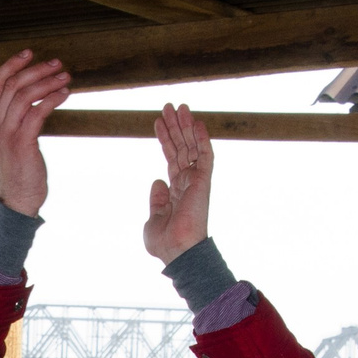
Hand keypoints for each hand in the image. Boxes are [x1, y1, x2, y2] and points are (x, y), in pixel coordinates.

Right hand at [0, 51, 69, 217]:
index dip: (12, 64)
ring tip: (66, 77)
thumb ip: (19, 119)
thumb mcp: (15, 139)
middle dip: (37, 69)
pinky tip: (65, 94)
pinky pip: (37, 112)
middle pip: (13, 84)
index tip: (30, 52)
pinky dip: (53, 99)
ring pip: (24, 95)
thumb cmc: (21, 169)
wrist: (18, 199)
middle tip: (58, 63)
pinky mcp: (23, 143)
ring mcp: (8, 133)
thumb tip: (38, 97)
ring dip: (48, 82)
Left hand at [142, 103, 213, 263]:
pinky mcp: (203, 182)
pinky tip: (196, 122)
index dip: (166, 140)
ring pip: (191, 147)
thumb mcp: (153, 219)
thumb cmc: (165, 242)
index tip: (158, 122)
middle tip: (169, 106)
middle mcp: (187, 183)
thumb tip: (158, 180)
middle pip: (181, 148)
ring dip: (185, 126)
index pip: (171, 159)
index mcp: (175, 191)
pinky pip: (205, 156)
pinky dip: (202, 139)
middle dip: (175, 127)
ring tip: (179, 106)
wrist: (178, 251)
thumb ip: (156, 199)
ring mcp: (196, 181)